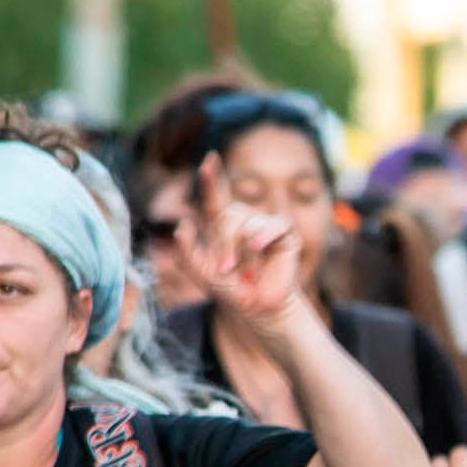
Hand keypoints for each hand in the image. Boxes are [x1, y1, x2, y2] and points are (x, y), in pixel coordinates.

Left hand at [174, 152, 307, 335]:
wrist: (258, 308)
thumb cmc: (230, 290)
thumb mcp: (201, 273)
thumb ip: (186, 252)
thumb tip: (181, 225)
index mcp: (223, 226)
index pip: (216, 197)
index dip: (213, 178)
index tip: (210, 158)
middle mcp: (244, 221)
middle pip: (228, 215)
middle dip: (225, 243)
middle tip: (226, 270)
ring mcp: (265, 226)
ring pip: (249, 224)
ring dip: (244, 253)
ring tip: (247, 276)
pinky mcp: (285, 235)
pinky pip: (274, 225)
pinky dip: (264, 236)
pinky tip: (259, 247)